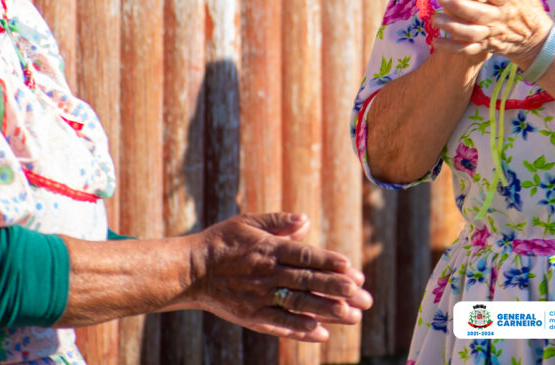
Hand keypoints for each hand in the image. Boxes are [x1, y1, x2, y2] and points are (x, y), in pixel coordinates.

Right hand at [187, 213, 372, 341]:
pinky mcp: (251, 316)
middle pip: (308, 282)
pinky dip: (300, 330)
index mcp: (269, 250)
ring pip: (298, 305)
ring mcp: (260, 298)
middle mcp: (267, 275)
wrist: (189, 271)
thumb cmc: (222, 242)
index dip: (329, 262)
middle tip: (365, 297)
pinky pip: (279, 325)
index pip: (305, 256)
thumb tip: (306, 221)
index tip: (351, 268)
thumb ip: (279, 223)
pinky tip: (321, 333)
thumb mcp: (248, 222)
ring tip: (353, 317)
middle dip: (338, 290)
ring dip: (327, 312)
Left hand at [435, 0, 551, 65]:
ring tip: (435, 17)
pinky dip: (452, 48)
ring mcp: (492, 34)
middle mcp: (500, 17)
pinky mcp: (486, 47)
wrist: (537, 40)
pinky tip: (436, 41)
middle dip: (460, 6)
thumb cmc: (527, 6)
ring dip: (452, 27)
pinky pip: (467, 49)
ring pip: (471, 33)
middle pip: (479, 13)